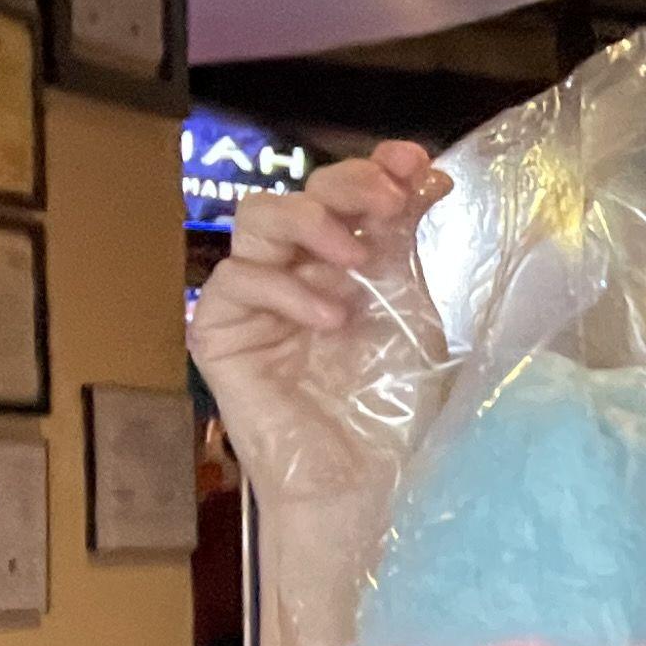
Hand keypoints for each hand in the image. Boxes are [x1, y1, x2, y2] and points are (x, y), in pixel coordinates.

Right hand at [186, 142, 449, 493]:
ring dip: (310, 222)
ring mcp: (254, 299)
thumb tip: (426, 174)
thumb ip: (407, 246)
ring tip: (355, 260)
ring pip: (256, 218)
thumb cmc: (393, 410)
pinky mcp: (220, 334)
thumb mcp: (412, 313)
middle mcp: (295, 270)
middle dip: (347, 185)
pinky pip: (235, 281)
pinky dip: (285, 290)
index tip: (415, 162)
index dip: (375, 166)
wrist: (369, 484)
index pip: (344, 193)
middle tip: (387, 202)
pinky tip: (330, 320)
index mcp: (343, 262)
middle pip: (300, 193)